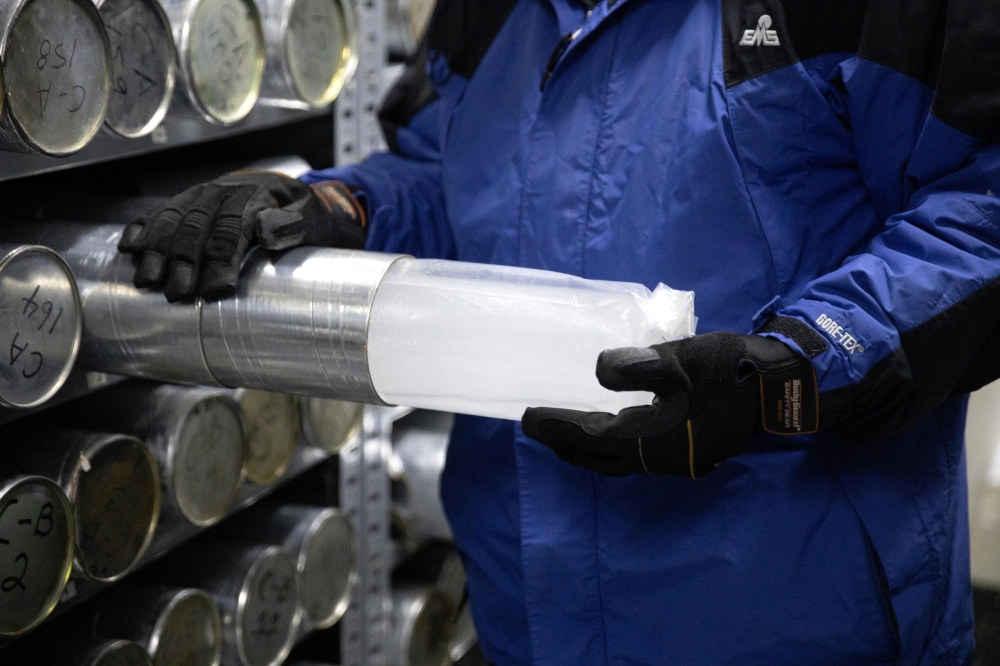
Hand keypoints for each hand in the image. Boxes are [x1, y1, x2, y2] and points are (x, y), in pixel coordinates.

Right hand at [118, 171, 366, 300]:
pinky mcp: (184, 202)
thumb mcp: (310, 218)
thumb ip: (293, 225)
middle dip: (183, 262)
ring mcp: (198, 196)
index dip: (221, 260)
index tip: (215, 290)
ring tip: (147, 281)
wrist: (285, 193)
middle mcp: (220, 194)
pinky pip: (158, 212)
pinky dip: (141, 229)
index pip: (232, 230)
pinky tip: (129, 248)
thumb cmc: (300, 214)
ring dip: (156, 250)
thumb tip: (267, 232)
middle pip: (195, 228)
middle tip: (176, 294)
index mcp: (252, 199)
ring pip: (171, 220)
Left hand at [521, 333, 817, 477]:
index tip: (527, 417)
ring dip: (590, 450)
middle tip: (538, 429)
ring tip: (567, 434)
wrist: (786, 385)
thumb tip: (598, 373)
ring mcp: (679, 461)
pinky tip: (615, 431)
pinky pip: (639, 459)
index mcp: (652, 438)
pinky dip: (615, 449)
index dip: (557, 426)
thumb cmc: (731, 369)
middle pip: (601, 459)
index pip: (590, 436)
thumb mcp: (681, 358)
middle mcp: (661, 460)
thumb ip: (637, 367)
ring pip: (621, 462)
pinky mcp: (693, 454)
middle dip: (567, 445)